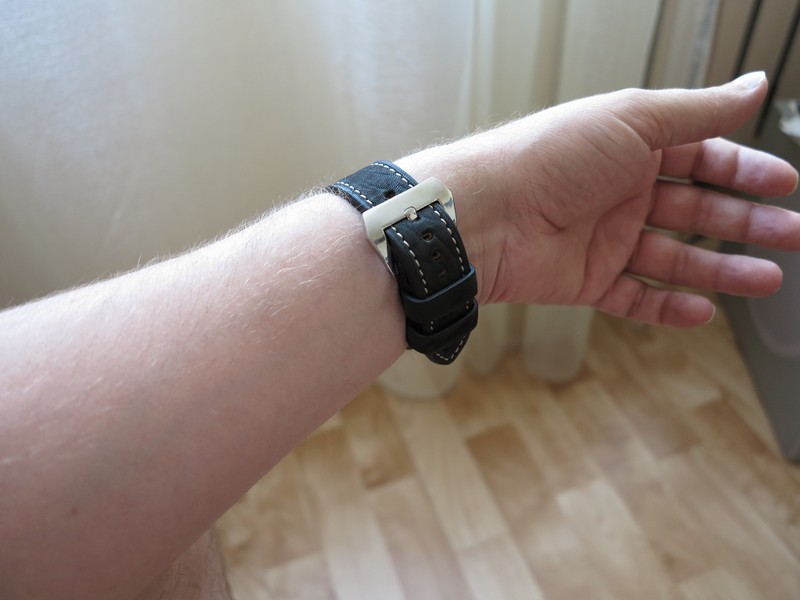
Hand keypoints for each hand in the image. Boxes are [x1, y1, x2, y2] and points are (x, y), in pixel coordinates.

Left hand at [399, 72, 799, 325]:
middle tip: (790, 234)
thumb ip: (698, 111)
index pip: (699, 157)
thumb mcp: (632, 120)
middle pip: (694, 211)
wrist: (487, 215)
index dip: (743, 169)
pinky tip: (703, 309)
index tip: (783, 184)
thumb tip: (753, 85)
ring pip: (673, 257)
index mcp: (628, 148)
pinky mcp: (586, 280)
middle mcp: (618, 192)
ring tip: (764, 279)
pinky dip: (668, 305)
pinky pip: (636, 296)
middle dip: (745, 223)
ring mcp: (603, 239)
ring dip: (720, 270)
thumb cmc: (546, 158)